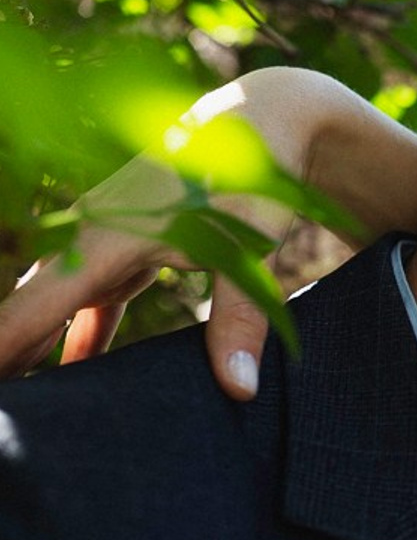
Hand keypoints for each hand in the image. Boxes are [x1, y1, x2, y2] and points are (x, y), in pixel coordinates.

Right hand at [0, 69, 416, 398]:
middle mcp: (93, 235)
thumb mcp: (249, 250)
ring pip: (58, 302)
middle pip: (32, 306)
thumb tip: (239, 390)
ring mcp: (109, 238)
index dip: (1, 347)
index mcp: (107, 237)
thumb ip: (238, 321)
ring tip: (21, 402)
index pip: (34, 306)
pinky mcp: (132, 246)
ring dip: (37, 346)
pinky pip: (93, 300)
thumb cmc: (254, 181)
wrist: (267, 120)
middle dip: (8, 353)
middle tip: (6, 419)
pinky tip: (71, 374)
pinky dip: (79, 334)